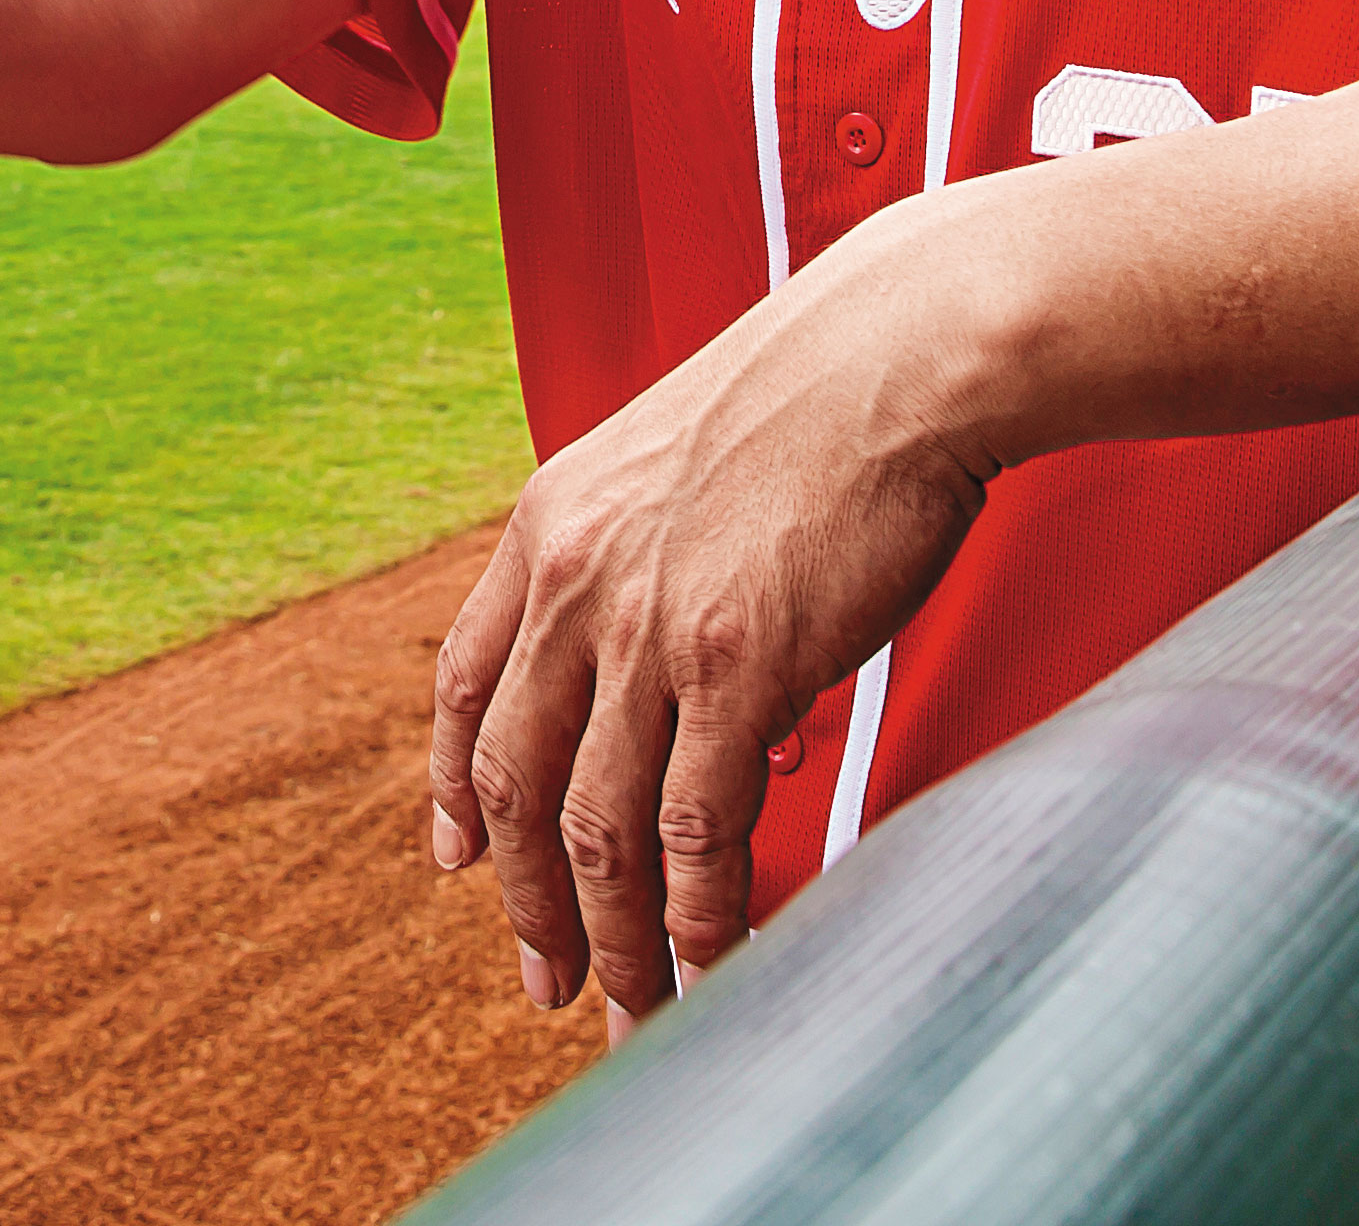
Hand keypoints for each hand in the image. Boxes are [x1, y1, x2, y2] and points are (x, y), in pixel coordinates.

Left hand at [425, 222, 996, 1025]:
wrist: (905, 350)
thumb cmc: (829, 403)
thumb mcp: (690, 469)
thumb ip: (676, 585)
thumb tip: (742, 733)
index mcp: (549, 523)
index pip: (465, 683)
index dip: (454, 787)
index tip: (459, 859)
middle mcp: (573, 581)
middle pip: (516, 781)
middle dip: (527, 900)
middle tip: (550, 980)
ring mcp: (646, 628)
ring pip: (597, 829)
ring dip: (614, 937)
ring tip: (634, 1008)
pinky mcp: (732, 665)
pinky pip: (693, 831)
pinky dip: (698, 915)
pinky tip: (713, 963)